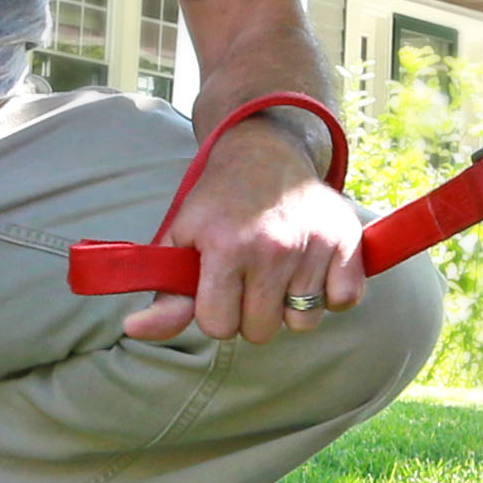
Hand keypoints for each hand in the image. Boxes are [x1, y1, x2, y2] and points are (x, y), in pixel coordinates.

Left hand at [123, 114, 369, 344]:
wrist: (263, 151)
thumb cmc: (217, 203)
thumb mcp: (181, 240)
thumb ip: (165, 292)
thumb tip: (135, 329)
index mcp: (225, 247)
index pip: (219, 327)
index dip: (215, 311)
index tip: (217, 284)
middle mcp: (272, 247)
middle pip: (261, 331)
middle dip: (251, 311)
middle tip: (249, 275)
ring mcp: (313, 244)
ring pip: (303, 322)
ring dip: (290, 305)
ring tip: (280, 269)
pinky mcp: (347, 241)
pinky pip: (344, 303)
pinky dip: (331, 294)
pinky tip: (311, 268)